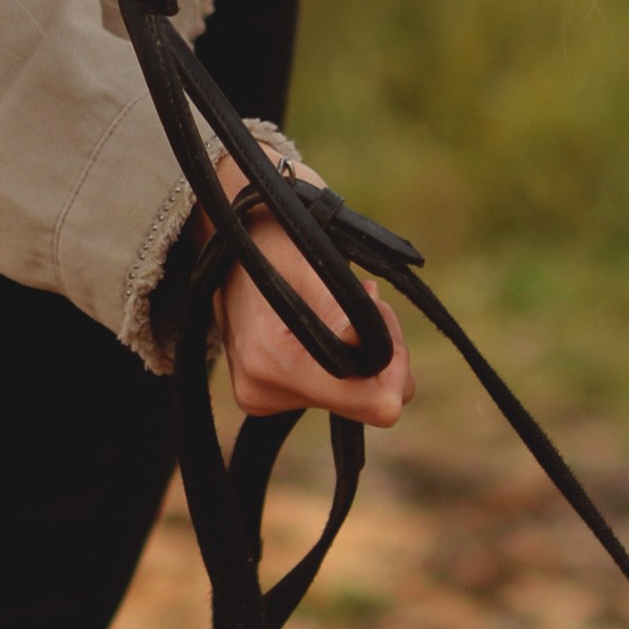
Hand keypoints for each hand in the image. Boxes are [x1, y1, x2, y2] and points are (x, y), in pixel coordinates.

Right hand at [199, 157, 416, 426]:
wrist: (234, 226)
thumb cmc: (276, 233)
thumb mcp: (315, 262)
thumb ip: (348, 320)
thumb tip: (394, 390)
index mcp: (270, 362)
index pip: (368, 403)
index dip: (394, 361)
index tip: (380, 308)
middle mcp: (260, 393)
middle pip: (363, 401)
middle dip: (378, 350)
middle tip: (365, 295)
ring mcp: (261, 398)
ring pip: (349, 395)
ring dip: (359, 348)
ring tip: (339, 301)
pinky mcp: (267, 395)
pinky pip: (330, 390)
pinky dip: (341, 355)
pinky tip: (327, 319)